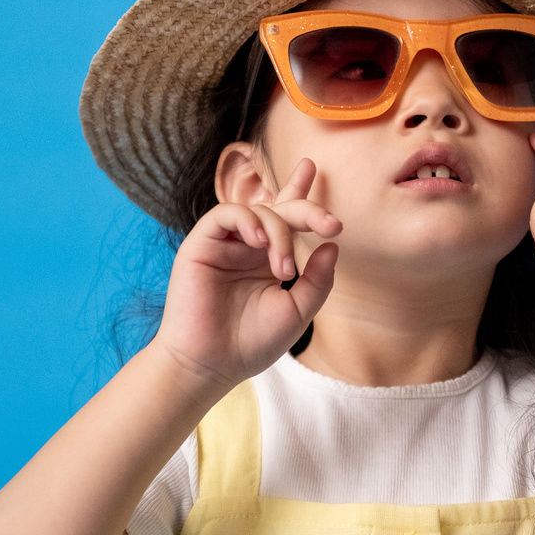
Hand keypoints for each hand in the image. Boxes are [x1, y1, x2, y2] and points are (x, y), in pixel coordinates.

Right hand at [152, 158, 340, 393]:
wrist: (213, 365)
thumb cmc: (251, 343)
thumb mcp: (297, 312)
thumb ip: (317, 280)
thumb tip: (333, 246)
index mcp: (268, 258)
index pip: (285, 215)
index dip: (299, 189)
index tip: (314, 169)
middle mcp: (247, 246)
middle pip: (279, 209)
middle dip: (307, 209)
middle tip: (330, 223)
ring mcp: (224, 244)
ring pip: (258, 211)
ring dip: (279, 233)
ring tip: (283, 268)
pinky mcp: (201, 244)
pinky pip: (226, 215)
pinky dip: (248, 221)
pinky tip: (259, 242)